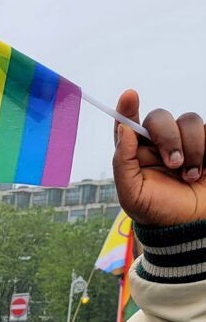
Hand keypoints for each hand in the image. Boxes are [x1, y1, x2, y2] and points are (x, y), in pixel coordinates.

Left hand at [113, 90, 205, 226]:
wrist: (190, 225)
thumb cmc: (158, 212)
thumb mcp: (132, 196)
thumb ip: (123, 163)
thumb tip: (124, 130)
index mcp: (135, 154)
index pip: (127, 125)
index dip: (127, 108)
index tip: (130, 96)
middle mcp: (157, 144)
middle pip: (159, 118)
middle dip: (168, 137)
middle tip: (174, 164)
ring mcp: (184, 141)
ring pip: (189, 120)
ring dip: (192, 148)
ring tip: (191, 176)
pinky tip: (204, 170)